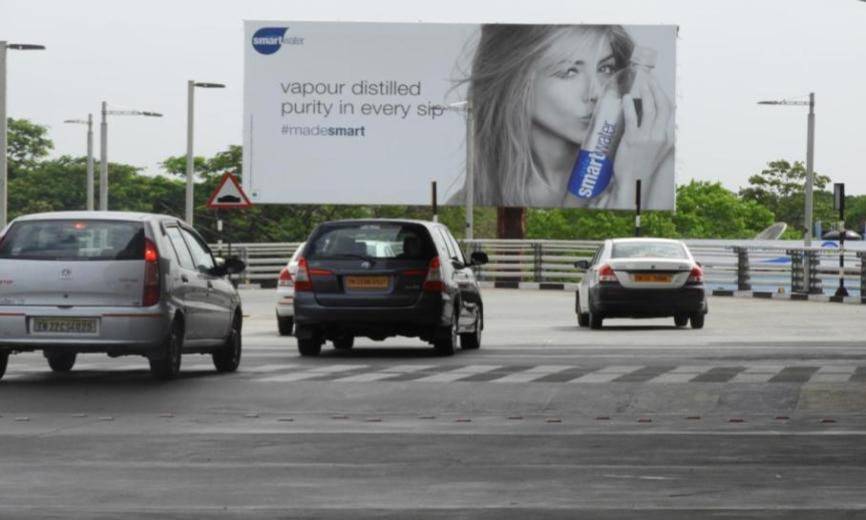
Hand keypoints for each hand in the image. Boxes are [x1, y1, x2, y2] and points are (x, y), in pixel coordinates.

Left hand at [610, 72, 673, 205]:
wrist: (632, 182)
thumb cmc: (640, 166)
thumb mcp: (655, 151)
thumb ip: (656, 135)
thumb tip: (650, 118)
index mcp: (667, 138)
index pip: (668, 111)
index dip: (663, 95)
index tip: (656, 86)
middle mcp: (660, 136)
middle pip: (662, 106)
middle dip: (656, 89)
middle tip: (648, 78)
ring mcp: (647, 138)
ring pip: (650, 109)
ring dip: (646, 92)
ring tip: (640, 82)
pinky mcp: (633, 140)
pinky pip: (633, 118)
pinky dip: (630, 106)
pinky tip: (628, 98)